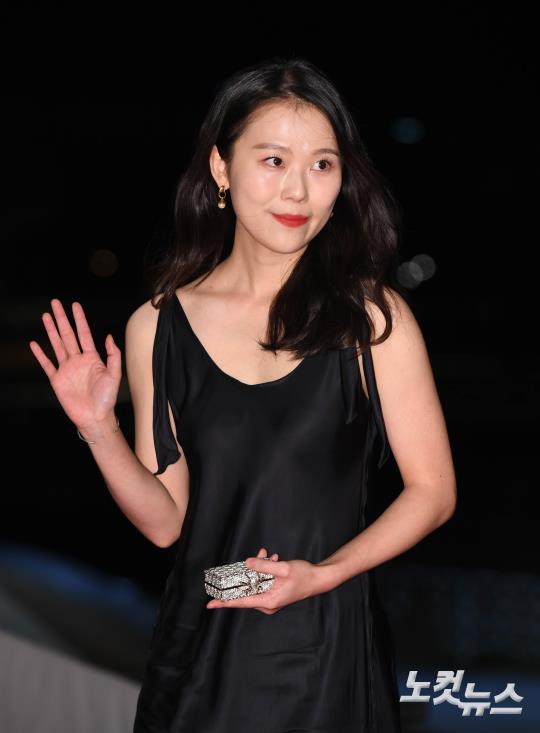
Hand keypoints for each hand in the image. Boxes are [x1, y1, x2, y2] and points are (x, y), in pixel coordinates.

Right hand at [29, 299, 121, 430]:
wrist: (95, 417)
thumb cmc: (107, 398)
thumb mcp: (115, 375)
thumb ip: (113, 355)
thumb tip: (109, 337)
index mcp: (92, 358)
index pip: (84, 333)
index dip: (79, 319)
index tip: (75, 305)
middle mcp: (78, 360)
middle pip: (68, 335)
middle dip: (62, 319)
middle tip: (55, 303)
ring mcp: (66, 369)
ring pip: (57, 345)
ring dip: (51, 330)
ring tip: (45, 316)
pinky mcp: (57, 380)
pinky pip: (47, 364)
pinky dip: (40, 354)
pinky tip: (34, 344)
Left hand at [206, 546, 320, 614]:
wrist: (319, 579)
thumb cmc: (304, 576)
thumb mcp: (283, 568)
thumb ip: (264, 566)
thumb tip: (247, 563)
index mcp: (268, 601)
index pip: (241, 602)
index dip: (224, 602)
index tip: (210, 603)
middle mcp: (268, 603)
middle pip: (246, 591)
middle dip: (244, 574)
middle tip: (246, 561)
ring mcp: (271, 599)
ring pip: (255, 583)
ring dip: (257, 569)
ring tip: (265, 555)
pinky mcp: (274, 593)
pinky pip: (262, 582)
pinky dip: (264, 571)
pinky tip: (270, 558)